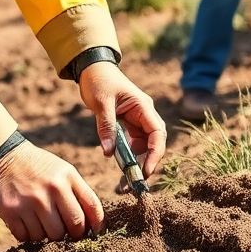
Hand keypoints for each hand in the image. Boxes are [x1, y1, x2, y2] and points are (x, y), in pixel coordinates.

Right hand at [0, 142, 102, 242]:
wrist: (0, 155)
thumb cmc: (36, 166)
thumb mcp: (61, 170)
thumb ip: (76, 192)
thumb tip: (90, 222)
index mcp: (67, 177)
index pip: (91, 206)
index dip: (97, 224)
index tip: (96, 232)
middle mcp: (52, 189)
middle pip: (73, 226)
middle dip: (72, 234)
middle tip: (66, 232)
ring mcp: (31, 201)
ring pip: (50, 236)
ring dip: (48, 235)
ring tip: (42, 223)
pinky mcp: (11, 211)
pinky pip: (27, 237)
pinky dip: (29, 236)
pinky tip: (27, 224)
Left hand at [78, 61, 166, 176]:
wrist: (93, 69)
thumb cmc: (99, 81)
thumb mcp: (101, 103)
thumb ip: (106, 127)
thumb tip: (108, 153)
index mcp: (143, 107)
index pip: (157, 133)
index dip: (156, 153)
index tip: (146, 170)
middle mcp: (144, 115)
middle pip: (154, 143)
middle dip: (148, 162)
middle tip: (135, 181)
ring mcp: (137, 121)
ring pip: (144, 147)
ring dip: (137, 163)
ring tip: (125, 182)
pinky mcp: (128, 126)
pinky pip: (132, 145)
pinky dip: (128, 158)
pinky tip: (121, 171)